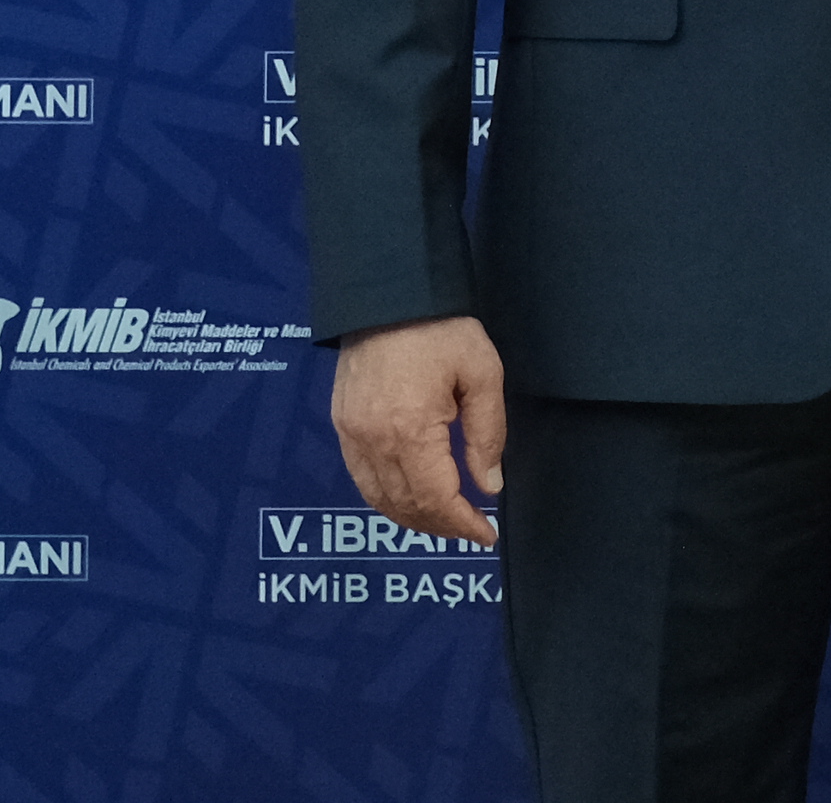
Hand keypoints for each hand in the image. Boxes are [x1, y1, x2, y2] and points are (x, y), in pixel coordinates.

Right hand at [332, 314, 506, 545]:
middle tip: (471, 530)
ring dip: (413, 519)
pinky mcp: (341, 425)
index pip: (436, 499)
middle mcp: (374, 442)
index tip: (486, 535)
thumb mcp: (482, 374)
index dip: (462, 524)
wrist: (388, 295)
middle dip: (441, 526)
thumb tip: (489, 486)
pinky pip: (362, 479)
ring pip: (380, 499)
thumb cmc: (441, 330)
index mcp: (410, 431)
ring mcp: (351, 435)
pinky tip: (409, 500)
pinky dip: (386, 500)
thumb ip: (487, 435)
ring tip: (445, 522)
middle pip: (406, 506)